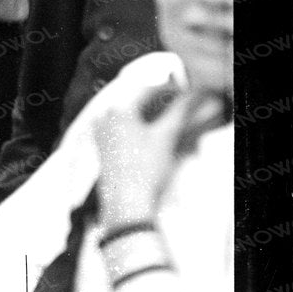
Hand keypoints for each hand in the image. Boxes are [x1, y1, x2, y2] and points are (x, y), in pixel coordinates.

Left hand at [90, 77, 222, 235]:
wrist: (126, 202)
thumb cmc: (143, 170)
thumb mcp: (165, 137)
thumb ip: (179, 112)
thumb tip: (192, 96)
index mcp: (117, 111)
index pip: (146, 90)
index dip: (170, 89)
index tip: (186, 92)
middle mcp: (104, 118)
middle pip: (136, 102)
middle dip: (160, 102)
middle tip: (181, 105)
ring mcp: (101, 133)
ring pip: (129, 115)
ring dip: (150, 114)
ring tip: (170, 120)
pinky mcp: (102, 148)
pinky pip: (122, 129)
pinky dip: (139, 127)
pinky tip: (154, 135)